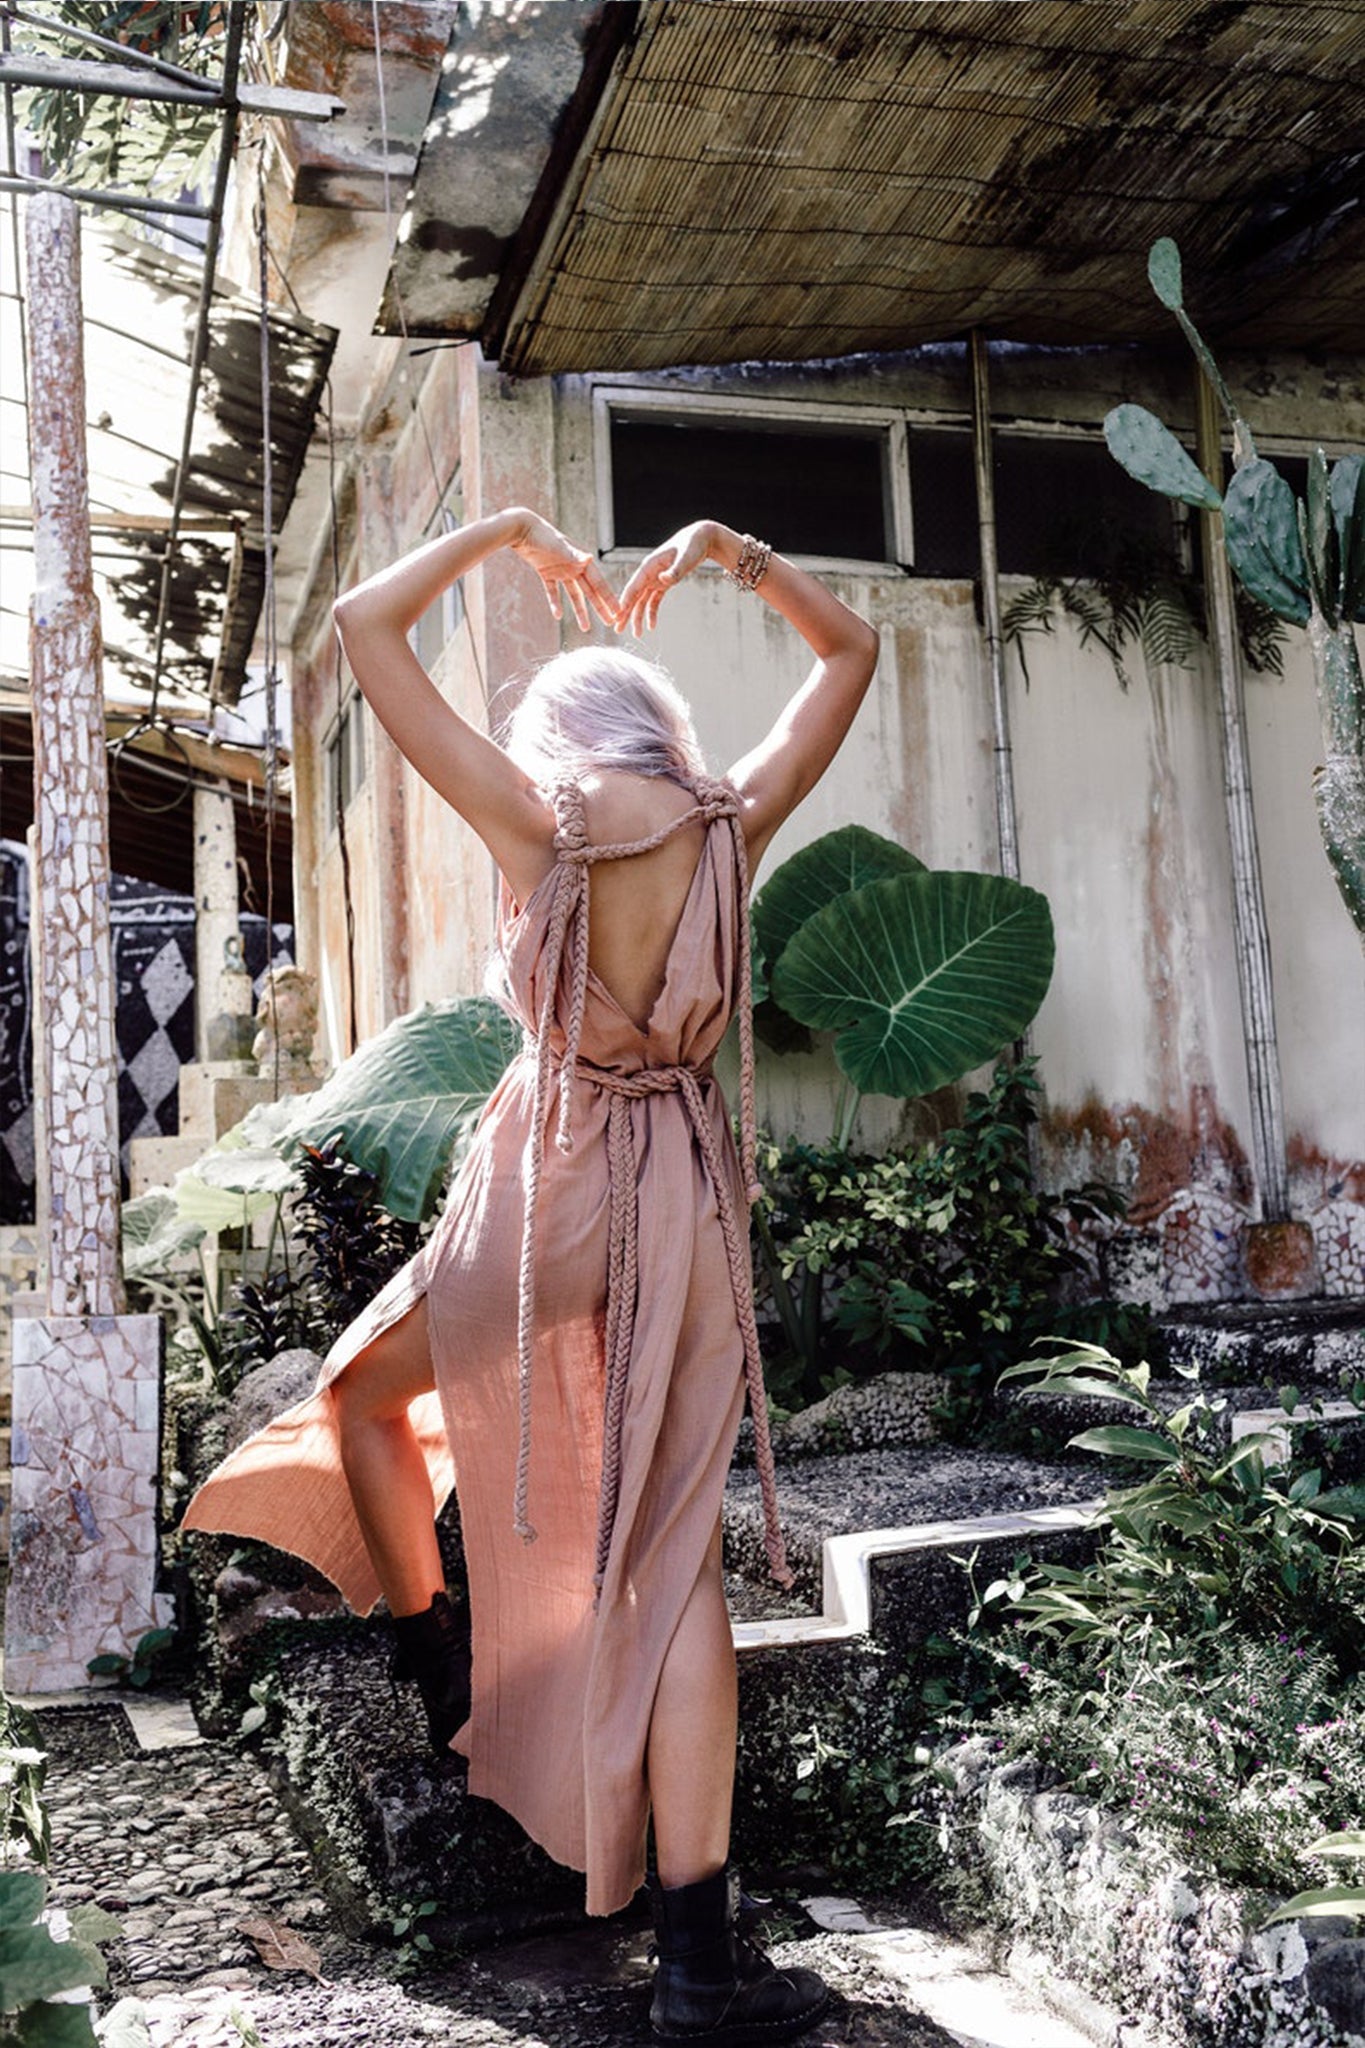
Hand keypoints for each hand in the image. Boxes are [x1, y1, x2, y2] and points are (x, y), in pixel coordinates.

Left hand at [508, 510, 620, 630]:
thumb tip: (588, 558)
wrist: (522, 529)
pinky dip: (555, 603)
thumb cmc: (543, 534)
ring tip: (585, 628)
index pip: (599, 583)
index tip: (618, 611)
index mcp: (582, 560)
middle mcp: (574, 566)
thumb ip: (573, 555)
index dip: (608, 598)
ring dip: (580, 611)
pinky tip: (557, 616)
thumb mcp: (559, 546)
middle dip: (600, 607)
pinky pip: (553, 592)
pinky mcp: (546, 573)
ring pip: (574, 595)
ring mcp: (561, 571)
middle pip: (590, 591)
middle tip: (610, 622)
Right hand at [616, 520, 717, 634]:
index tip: (617, 617)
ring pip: (641, 601)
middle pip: (633, 596)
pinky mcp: (662, 583)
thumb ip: (675, 570)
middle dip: (625, 613)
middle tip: (617, 630)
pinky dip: (651, 613)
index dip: (624, 603)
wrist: (699, 539)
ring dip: (637, 617)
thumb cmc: (691, 546)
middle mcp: (648, 573)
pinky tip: (651, 626)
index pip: (633, 587)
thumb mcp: (685, 558)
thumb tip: (663, 580)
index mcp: (648, 566)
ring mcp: (654, 579)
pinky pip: (653, 600)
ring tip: (637, 634)